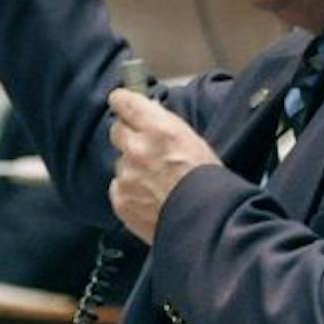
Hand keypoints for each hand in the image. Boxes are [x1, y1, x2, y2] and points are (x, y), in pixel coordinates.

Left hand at [107, 89, 220, 244]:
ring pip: (120, 163)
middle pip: (116, 131)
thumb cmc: (207, 182)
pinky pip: (118, 187)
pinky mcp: (121, 199)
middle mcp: (137, 148)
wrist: (205, 221)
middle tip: (145, 148)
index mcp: (158, 128)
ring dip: (133, 168)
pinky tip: (150, 198)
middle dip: (128, 136)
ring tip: (157, 183)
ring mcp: (126, 175)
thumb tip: (147, 116)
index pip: (124, 102)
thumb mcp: (193, 140)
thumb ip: (164, 126)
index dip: (123, 102)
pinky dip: (130, 191)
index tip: (123, 103)